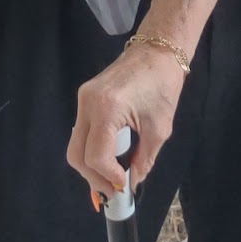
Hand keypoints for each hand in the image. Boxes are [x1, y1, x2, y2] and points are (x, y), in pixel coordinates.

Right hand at [67, 46, 186, 199]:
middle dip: (93, 178)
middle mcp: (88, 103)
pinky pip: (83, 131)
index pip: (96, 155)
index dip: (108, 176)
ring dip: (91, 165)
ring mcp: (83, 98)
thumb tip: (132, 183)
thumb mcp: (159, 129)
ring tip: (112, 176)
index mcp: (107, 108)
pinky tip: (109, 157)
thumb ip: (144, 160)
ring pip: (76, 144)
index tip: (124, 186)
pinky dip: (92, 149)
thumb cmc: (164, 86)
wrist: (158, 51)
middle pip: (77, 154)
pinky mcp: (85, 97)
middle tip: (113, 190)